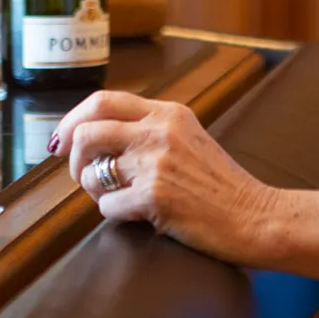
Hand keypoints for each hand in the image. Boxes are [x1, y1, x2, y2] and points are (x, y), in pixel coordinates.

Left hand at [54, 91, 280, 264]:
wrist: (257, 217)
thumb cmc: (222, 186)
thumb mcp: (189, 139)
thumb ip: (150, 130)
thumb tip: (95, 137)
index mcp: (169, 112)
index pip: (103, 101)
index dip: (72, 119)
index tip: (61, 140)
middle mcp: (160, 131)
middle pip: (87, 131)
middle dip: (72, 157)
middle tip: (79, 175)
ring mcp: (157, 163)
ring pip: (92, 172)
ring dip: (94, 190)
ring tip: (115, 197)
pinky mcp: (155, 196)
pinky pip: (107, 207)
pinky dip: (114, 215)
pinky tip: (137, 216)